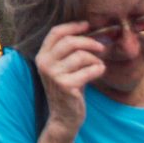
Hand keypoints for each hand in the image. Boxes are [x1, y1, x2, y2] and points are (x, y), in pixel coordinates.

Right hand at [34, 21, 105, 137]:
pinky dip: (98, 69)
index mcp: (42, 56)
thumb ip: (69, 52)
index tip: (88, 25)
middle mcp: (44, 63)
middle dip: (89, 42)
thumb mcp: (63, 67)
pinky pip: (88, 70)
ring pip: (81, 55)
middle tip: (101, 47)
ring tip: (98, 65)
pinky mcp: (66, 85)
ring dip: (95, 59)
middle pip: (69, 42)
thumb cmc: (68, 88)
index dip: (73, 26)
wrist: (64, 117)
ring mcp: (54, 74)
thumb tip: (89, 31)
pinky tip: (100, 71)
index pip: (56, 32)